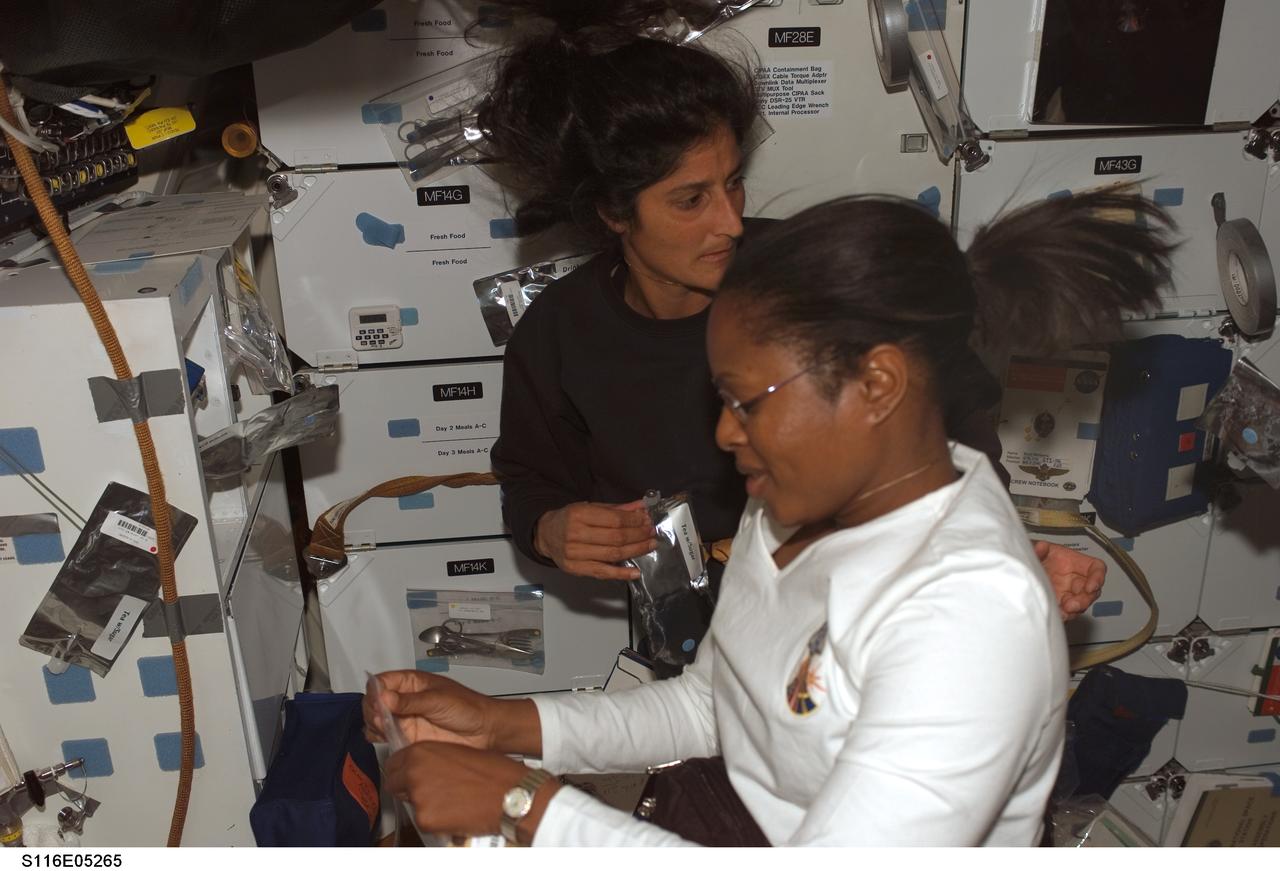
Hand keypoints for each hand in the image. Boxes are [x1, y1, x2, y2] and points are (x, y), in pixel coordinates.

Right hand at [363, 670, 497, 748]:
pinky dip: (378, 738)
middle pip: (373, 701)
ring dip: (373, 724)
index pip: (381, 681)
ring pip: (375, 720)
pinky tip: (386, 739)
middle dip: (372, 709)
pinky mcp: (406, 737)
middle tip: (382, 719)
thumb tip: (383, 697)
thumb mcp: (438, 700)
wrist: (483, 731)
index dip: (375, 691)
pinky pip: (383, 737)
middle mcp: (403, 700)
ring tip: (385, 729)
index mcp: (411, 682)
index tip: (378, 702)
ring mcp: (404, 719)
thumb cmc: (466, 708)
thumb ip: (410, 701)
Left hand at [386, 743, 558, 839]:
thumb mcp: (456, 752)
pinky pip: (422, 820)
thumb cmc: (491, 772)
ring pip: (409, 802)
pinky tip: (453, 811)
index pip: (394, 763)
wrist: (509, 794)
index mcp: (421, 752)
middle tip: (431, 790)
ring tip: (449, 800)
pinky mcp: (425, 819)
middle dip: (408, 787)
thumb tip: (419, 767)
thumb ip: (432, 758)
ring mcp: (418, 797)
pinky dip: (434, 819)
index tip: (410, 775)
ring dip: (423, 803)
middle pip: (394, 783)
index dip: (403, 770)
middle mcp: (415, 772)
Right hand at [534, 500, 656, 579]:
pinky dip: (621, 574)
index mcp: (579, 515)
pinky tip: (635, 572)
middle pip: (615, 538)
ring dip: (635, 551)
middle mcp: (575, 534)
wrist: (546, 534)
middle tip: (651, 533)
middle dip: (638, 535)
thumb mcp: (590, 507)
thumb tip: (641, 508)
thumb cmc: (570, 519)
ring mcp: (575, 554)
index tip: (647, 520)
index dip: (634, 521)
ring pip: (612, 555)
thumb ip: (617, 509)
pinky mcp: (575, 569)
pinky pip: (602, 573)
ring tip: (649, 545)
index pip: (614, 520)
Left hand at [1033, 540, 1105, 620]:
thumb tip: (1040, 547)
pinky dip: (1064, 615)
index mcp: (1076, 563)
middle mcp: (1075, 579)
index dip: (1098, 577)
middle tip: (1072, 605)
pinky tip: (1057, 615)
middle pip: (1091, 591)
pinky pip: (1067, 612)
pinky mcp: (1060, 604)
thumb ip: (1039, 549)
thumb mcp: (1038, 550)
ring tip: (1064, 612)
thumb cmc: (1037, 556)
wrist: (1025, 569)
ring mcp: (1069, 593)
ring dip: (1074, 610)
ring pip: (1081, 604)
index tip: (1091, 587)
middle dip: (1084, 600)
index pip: (1096, 568)